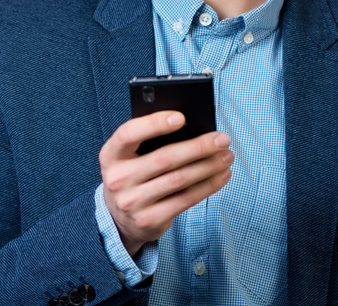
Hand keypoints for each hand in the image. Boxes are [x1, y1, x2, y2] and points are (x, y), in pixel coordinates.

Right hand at [99, 110, 233, 256]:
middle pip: (164, 159)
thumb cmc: (133, 175)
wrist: (119, 218)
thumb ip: (149, 142)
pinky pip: (186, 200)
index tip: (181, 117)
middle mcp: (118, 179)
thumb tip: (193, 130)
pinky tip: (221, 175)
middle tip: (222, 139)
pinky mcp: (150, 220)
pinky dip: (208, 186)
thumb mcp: (130, 157)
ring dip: (209, 166)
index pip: (128, 134)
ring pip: (179, 179)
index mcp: (110, 155)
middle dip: (198, 147)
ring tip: (227, 156)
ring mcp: (132, 202)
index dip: (154, 124)